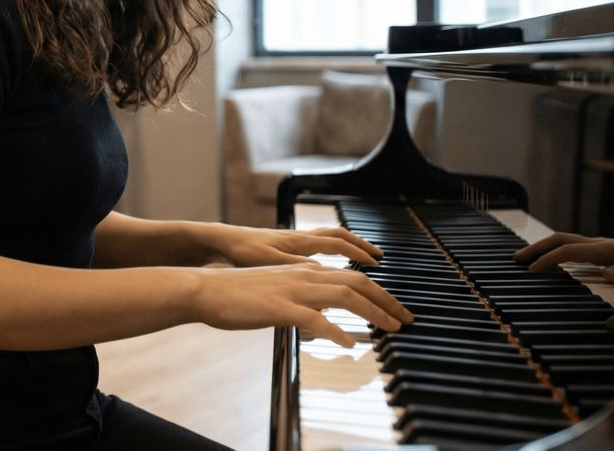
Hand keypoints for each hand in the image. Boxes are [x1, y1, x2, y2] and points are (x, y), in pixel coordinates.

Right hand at [194, 263, 413, 346]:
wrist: (206, 290)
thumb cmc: (237, 294)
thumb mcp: (277, 291)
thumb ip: (302, 299)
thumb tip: (322, 316)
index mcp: (304, 271)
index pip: (352, 278)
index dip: (379, 293)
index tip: (396, 310)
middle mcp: (304, 275)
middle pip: (357, 283)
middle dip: (387, 301)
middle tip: (407, 320)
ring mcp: (293, 290)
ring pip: (345, 296)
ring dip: (374, 312)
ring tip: (391, 329)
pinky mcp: (280, 308)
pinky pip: (315, 319)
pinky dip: (336, 331)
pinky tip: (350, 343)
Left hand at [205, 225, 383, 268]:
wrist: (219, 242)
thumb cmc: (241, 251)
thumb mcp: (268, 262)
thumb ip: (297, 268)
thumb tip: (325, 272)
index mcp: (300, 242)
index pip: (339, 244)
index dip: (360, 253)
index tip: (377, 264)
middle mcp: (300, 239)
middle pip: (340, 238)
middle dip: (362, 247)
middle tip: (380, 259)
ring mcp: (293, 242)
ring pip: (329, 239)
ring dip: (349, 248)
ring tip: (365, 260)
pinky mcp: (285, 249)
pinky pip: (317, 246)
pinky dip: (332, 253)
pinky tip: (332, 267)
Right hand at [514, 233, 613, 283]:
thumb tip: (605, 274)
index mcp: (609, 249)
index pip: (568, 251)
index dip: (547, 260)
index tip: (529, 271)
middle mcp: (604, 244)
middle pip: (561, 239)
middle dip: (537, 248)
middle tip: (516, 259)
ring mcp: (607, 246)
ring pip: (567, 242)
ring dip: (546, 249)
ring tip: (530, 260)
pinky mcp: (612, 252)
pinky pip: (577, 249)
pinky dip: (560, 253)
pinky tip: (560, 263)